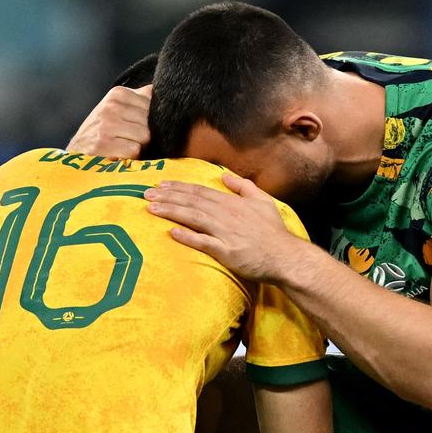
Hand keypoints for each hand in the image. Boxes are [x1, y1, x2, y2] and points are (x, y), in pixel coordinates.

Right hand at [67, 84, 151, 157]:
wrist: (76, 152)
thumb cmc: (102, 131)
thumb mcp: (118, 108)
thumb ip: (140, 98)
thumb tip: (161, 90)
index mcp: (118, 93)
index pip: (153, 106)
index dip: (149, 121)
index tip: (133, 126)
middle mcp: (111, 106)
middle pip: (150, 123)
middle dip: (145, 134)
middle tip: (128, 139)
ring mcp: (107, 124)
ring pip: (145, 136)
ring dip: (138, 146)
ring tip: (123, 146)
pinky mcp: (103, 143)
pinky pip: (134, 150)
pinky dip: (130, 157)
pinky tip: (118, 154)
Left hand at [145, 173, 313, 283]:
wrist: (285, 257)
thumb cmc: (274, 232)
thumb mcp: (262, 201)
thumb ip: (243, 186)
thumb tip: (225, 176)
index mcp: (232, 203)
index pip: (200, 192)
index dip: (179, 187)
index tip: (161, 184)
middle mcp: (226, 215)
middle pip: (192, 202)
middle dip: (168, 196)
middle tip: (146, 193)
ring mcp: (226, 233)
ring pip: (193, 218)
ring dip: (171, 212)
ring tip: (151, 208)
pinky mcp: (226, 252)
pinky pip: (203, 242)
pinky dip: (187, 236)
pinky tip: (171, 232)